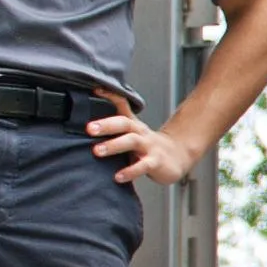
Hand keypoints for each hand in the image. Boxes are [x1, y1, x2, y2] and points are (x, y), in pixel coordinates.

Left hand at [87, 106, 203, 186]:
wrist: (178, 156)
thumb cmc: (148, 146)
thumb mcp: (132, 133)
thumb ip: (114, 128)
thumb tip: (88, 123)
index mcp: (134, 125)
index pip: (122, 105)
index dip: (110, 96)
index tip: (96, 90)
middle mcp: (141, 133)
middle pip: (124, 123)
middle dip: (106, 125)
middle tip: (89, 128)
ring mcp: (149, 147)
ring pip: (132, 142)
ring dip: (114, 145)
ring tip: (97, 151)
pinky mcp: (156, 163)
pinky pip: (142, 166)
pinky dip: (130, 171)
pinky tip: (118, 177)